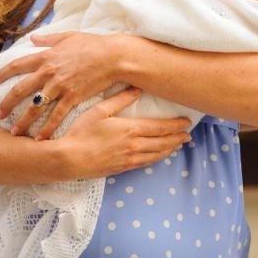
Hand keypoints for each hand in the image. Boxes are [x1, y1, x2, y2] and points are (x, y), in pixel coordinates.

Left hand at [0, 31, 119, 137]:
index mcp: (46, 56)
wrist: (112, 57)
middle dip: (6, 104)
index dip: (3, 73)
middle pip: (20, 90)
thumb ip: (49, 39)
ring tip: (14, 133)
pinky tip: (39, 139)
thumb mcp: (68, 36)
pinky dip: (46, 129)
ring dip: (22, 122)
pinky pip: (55, 117)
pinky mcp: (72, 98)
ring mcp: (59, 86)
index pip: (17, 65)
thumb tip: (33, 37)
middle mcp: (48, 72)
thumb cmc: (92, 44)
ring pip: (34, 108)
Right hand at [60, 87, 192, 177]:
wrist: (69, 159)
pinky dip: (156, 159)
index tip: (187, 122)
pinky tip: (158, 156)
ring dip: (169, 149)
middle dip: (177, 138)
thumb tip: (137, 89)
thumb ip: (120, 99)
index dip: (175, 125)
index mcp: (130, 129)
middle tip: (188, 135)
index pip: (160, 127)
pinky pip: (145, 163)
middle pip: (162, 142)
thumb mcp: (99, 110)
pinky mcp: (122, 168)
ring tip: (178, 145)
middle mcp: (134, 146)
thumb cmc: (81, 131)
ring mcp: (128, 159)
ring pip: (156, 154)